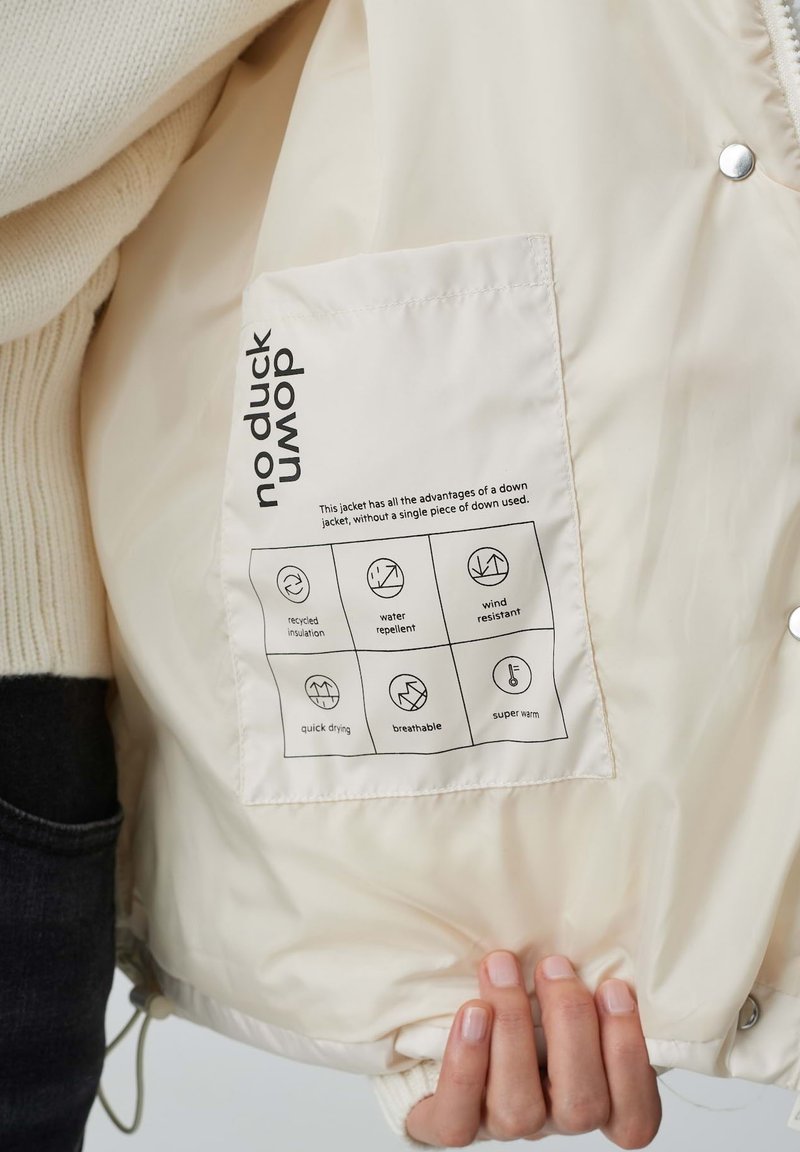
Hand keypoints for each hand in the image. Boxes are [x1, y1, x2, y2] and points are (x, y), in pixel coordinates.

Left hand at [406, 951, 661, 1146]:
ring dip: (514, 1030)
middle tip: (554, 965)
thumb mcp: (560, 994)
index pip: (634, 1118)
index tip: (614, 987)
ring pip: (520, 1110)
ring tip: (502, 968)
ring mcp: (500, 1124)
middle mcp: (551, 1118)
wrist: (442, 1025)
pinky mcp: (451, 1122)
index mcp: (592, 1095)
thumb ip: (588, 986)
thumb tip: (609, 944)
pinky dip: (466, 1064)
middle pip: (581, 1107)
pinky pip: (459, 1118)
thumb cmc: (520, 1001)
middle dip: (571, 1026)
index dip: (631, 1058)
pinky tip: (472, 1012)